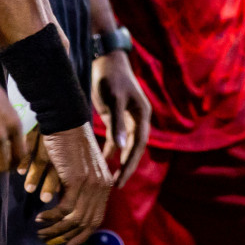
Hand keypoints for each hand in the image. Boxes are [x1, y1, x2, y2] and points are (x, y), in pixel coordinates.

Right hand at [26, 123, 112, 244]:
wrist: (66, 119)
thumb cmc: (68, 141)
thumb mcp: (78, 167)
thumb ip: (77, 188)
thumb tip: (67, 213)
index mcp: (105, 183)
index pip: (96, 218)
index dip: (82, 235)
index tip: (67, 244)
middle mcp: (102, 185)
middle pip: (87, 223)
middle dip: (66, 237)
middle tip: (49, 241)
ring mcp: (91, 183)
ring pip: (74, 219)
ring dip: (55, 230)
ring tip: (41, 233)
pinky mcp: (77, 180)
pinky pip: (64, 209)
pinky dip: (51, 217)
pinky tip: (40, 218)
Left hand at [93, 51, 151, 186]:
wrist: (105, 58)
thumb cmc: (111, 77)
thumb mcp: (113, 99)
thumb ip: (117, 123)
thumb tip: (119, 148)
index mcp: (142, 114)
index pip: (138, 144)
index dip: (130, 163)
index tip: (120, 180)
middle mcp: (137, 118)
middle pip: (134, 147)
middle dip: (126, 166)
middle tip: (116, 185)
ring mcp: (126, 117)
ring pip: (125, 144)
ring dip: (119, 159)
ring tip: (110, 178)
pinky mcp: (116, 115)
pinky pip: (115, 136)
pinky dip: (109, 148)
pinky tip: (102, 160)